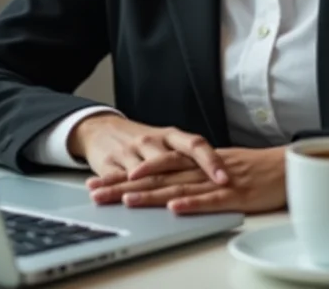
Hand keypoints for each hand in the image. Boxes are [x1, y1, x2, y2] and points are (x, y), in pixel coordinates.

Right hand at [66, 114, 228, 201]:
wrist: (102, 128)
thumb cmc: (143, 141)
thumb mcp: (166, 144)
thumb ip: (186, 158)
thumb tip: (217, 175)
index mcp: (171, 136)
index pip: (196, 145)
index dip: (211, 161)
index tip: (225, 178)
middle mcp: (153, 141)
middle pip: (172, 160)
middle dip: (184, 178)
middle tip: (205, 191)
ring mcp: (130, 151)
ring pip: (143, 172)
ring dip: (152, 187)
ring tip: (165, 199)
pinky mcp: (108, 162)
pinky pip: (116, 179)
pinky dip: (120, 189)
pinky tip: (122, 200)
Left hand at [89, 146, 287, 214]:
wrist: (288, 165)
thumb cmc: (255, 171)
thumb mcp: (217, 169)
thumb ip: (193, 175)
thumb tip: (167, 188)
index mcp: (195, 161)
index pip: (154, 166)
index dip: (124, 174)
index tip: (98, 181)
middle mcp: (201, 168)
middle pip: (158, 175)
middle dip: (125, 184)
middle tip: (97, 192)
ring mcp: (218, 180)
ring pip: (180, 185)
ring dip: (152, 192)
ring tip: (126, 198)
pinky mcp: (237, 193)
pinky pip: (212, 198)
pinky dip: (193, 202)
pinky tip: (175, 208)